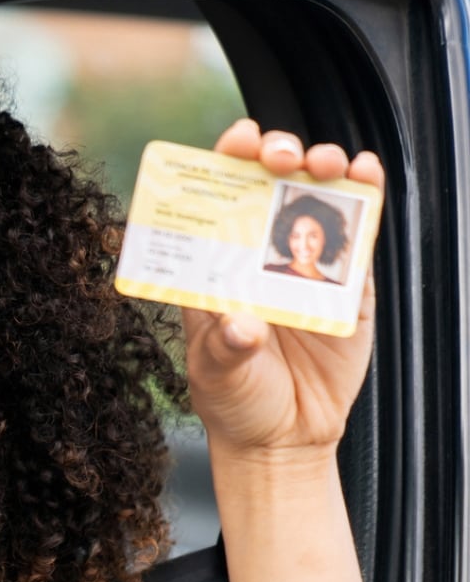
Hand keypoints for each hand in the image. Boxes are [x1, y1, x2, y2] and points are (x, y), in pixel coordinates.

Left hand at [179, 119, 384, 463]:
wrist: (284, 439)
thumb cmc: (236, 402)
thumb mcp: (217, 374)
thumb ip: (225, 347)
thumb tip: (241, 323)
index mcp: (217, 266)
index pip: (219, 197)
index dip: (227, 160)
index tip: (236, 142)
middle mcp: (260, 255)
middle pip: (270, 183)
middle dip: (277, 153)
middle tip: (280, 155)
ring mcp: (307, 264)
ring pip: (317, 195)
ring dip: (323, 164)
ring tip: (323, 162)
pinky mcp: (348, 283)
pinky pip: (358, 230)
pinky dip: (365, 194)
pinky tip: (365, 172)